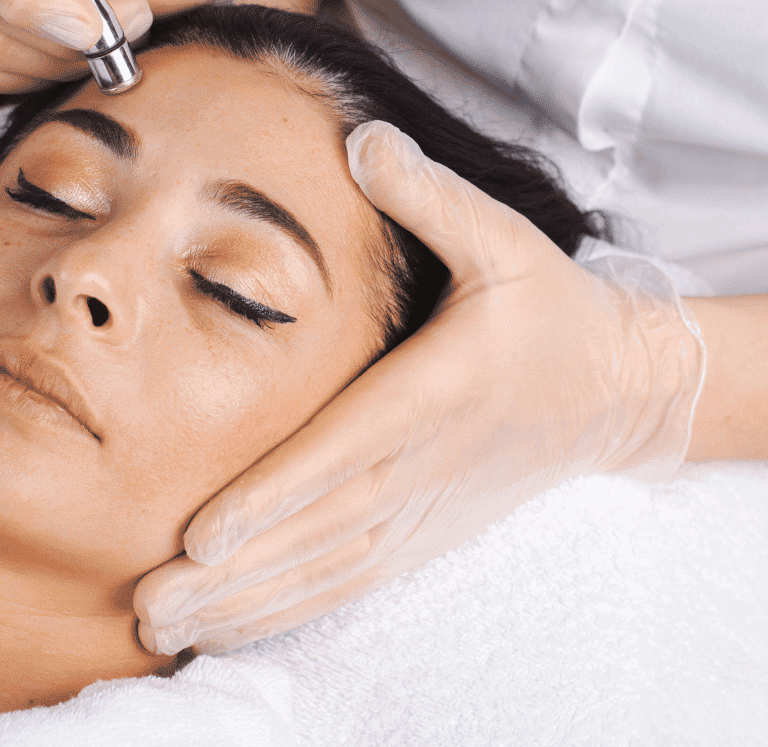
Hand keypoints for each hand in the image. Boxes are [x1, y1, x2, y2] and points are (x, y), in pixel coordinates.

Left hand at [132, 121, 706, 654]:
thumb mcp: (503, 237)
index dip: (274, 497)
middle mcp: (423, 466)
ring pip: (324, 571)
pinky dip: (287, 612)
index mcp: (434, 394)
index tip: (203, 532)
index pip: (342, 453)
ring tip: (164, 628)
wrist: (618, 389)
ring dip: (245, 606)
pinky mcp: (423, 536)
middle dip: (232, 575)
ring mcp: (423, 512)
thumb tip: (362, 138)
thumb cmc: (549, 308)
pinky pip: (348, 583)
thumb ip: (429, 195)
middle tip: (148, 602)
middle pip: (315, 533)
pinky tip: (224, 629)